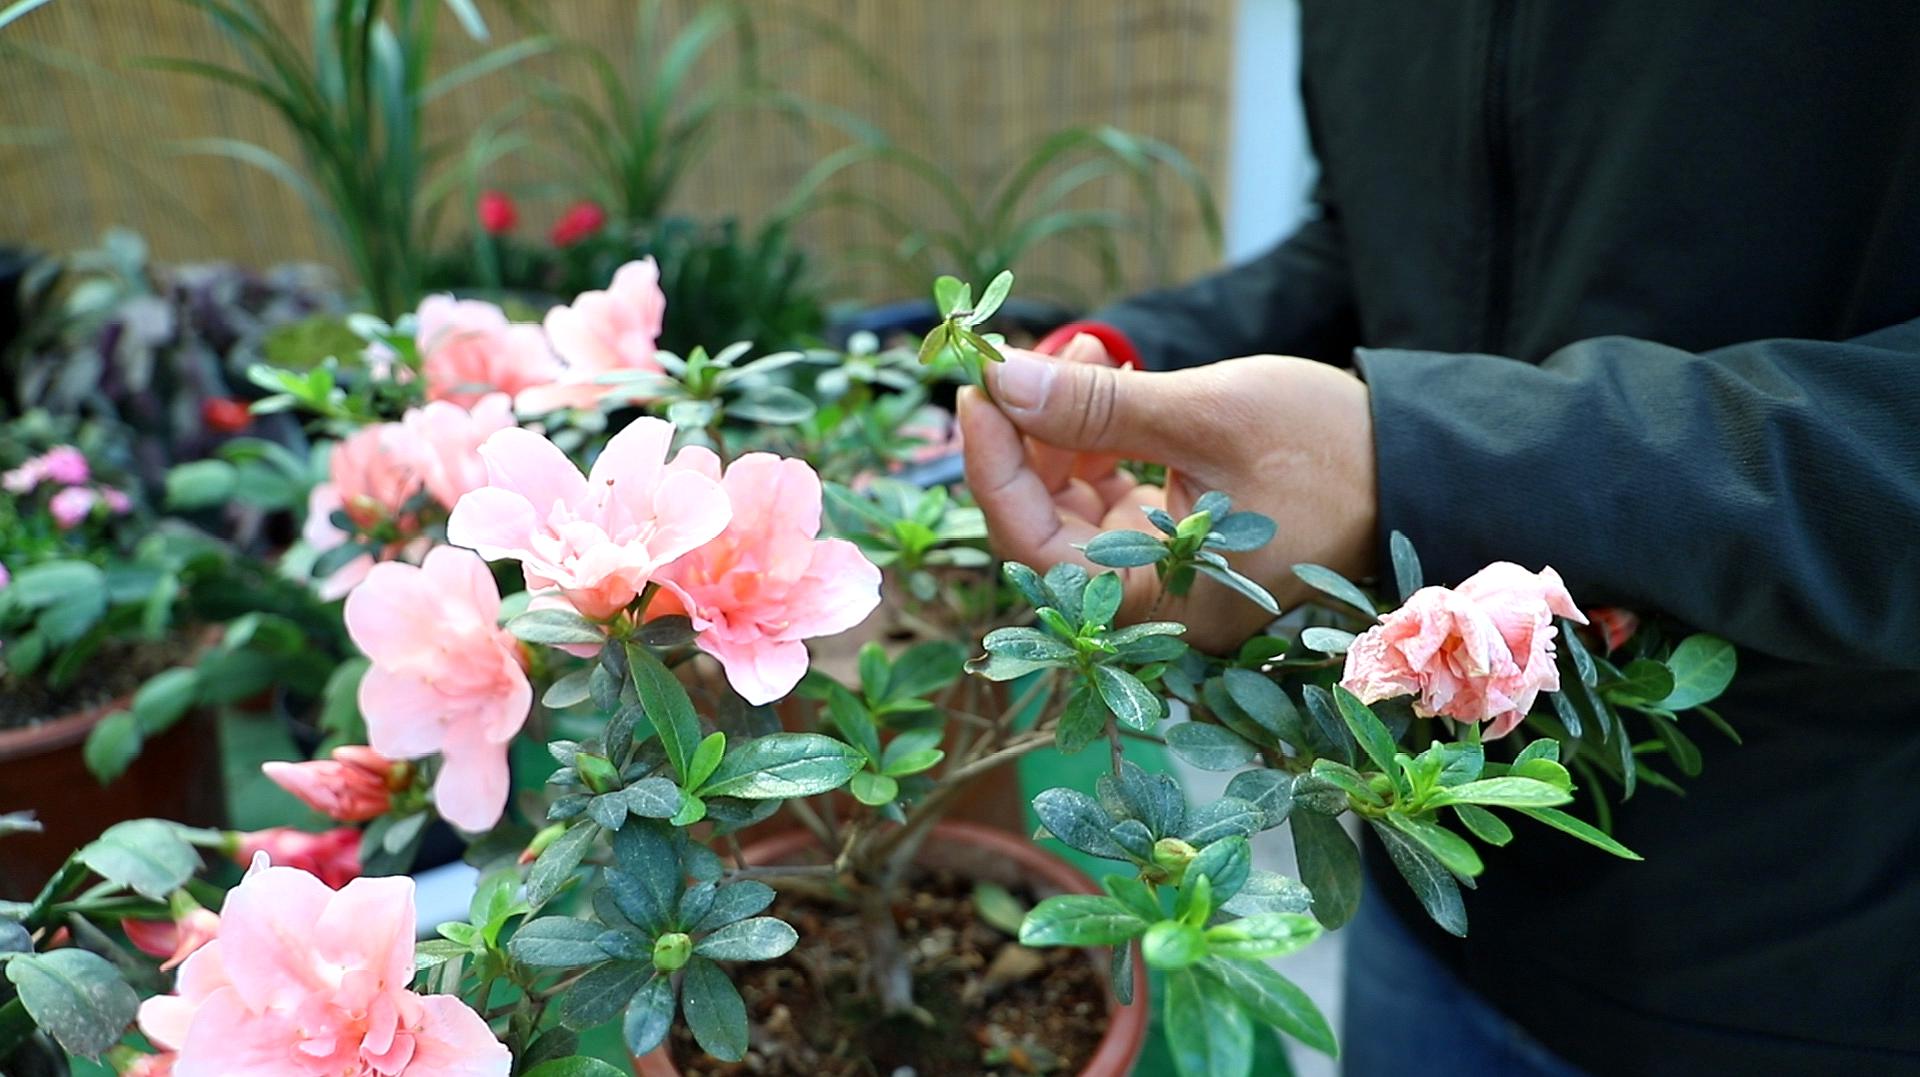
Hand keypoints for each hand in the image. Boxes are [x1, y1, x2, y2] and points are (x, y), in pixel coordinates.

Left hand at [958, 336, 1378, 652]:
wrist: (1425, 462)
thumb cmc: (1333, 448)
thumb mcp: (1206, 415)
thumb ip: (1096, 408)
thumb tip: (1001, 380)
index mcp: (1164, 604)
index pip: (1034, 548)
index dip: (993, 470)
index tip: (978, 391)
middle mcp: (1160, 605)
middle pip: (1046, 530)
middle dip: (1027, 440)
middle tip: (1021, 360)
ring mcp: (1170, 573)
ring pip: (1076, 509)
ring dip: (1063, 431)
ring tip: (1090, 353)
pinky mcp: (1186, 540)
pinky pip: (1113, 498)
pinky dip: (1098, 441)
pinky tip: (1108, 379)